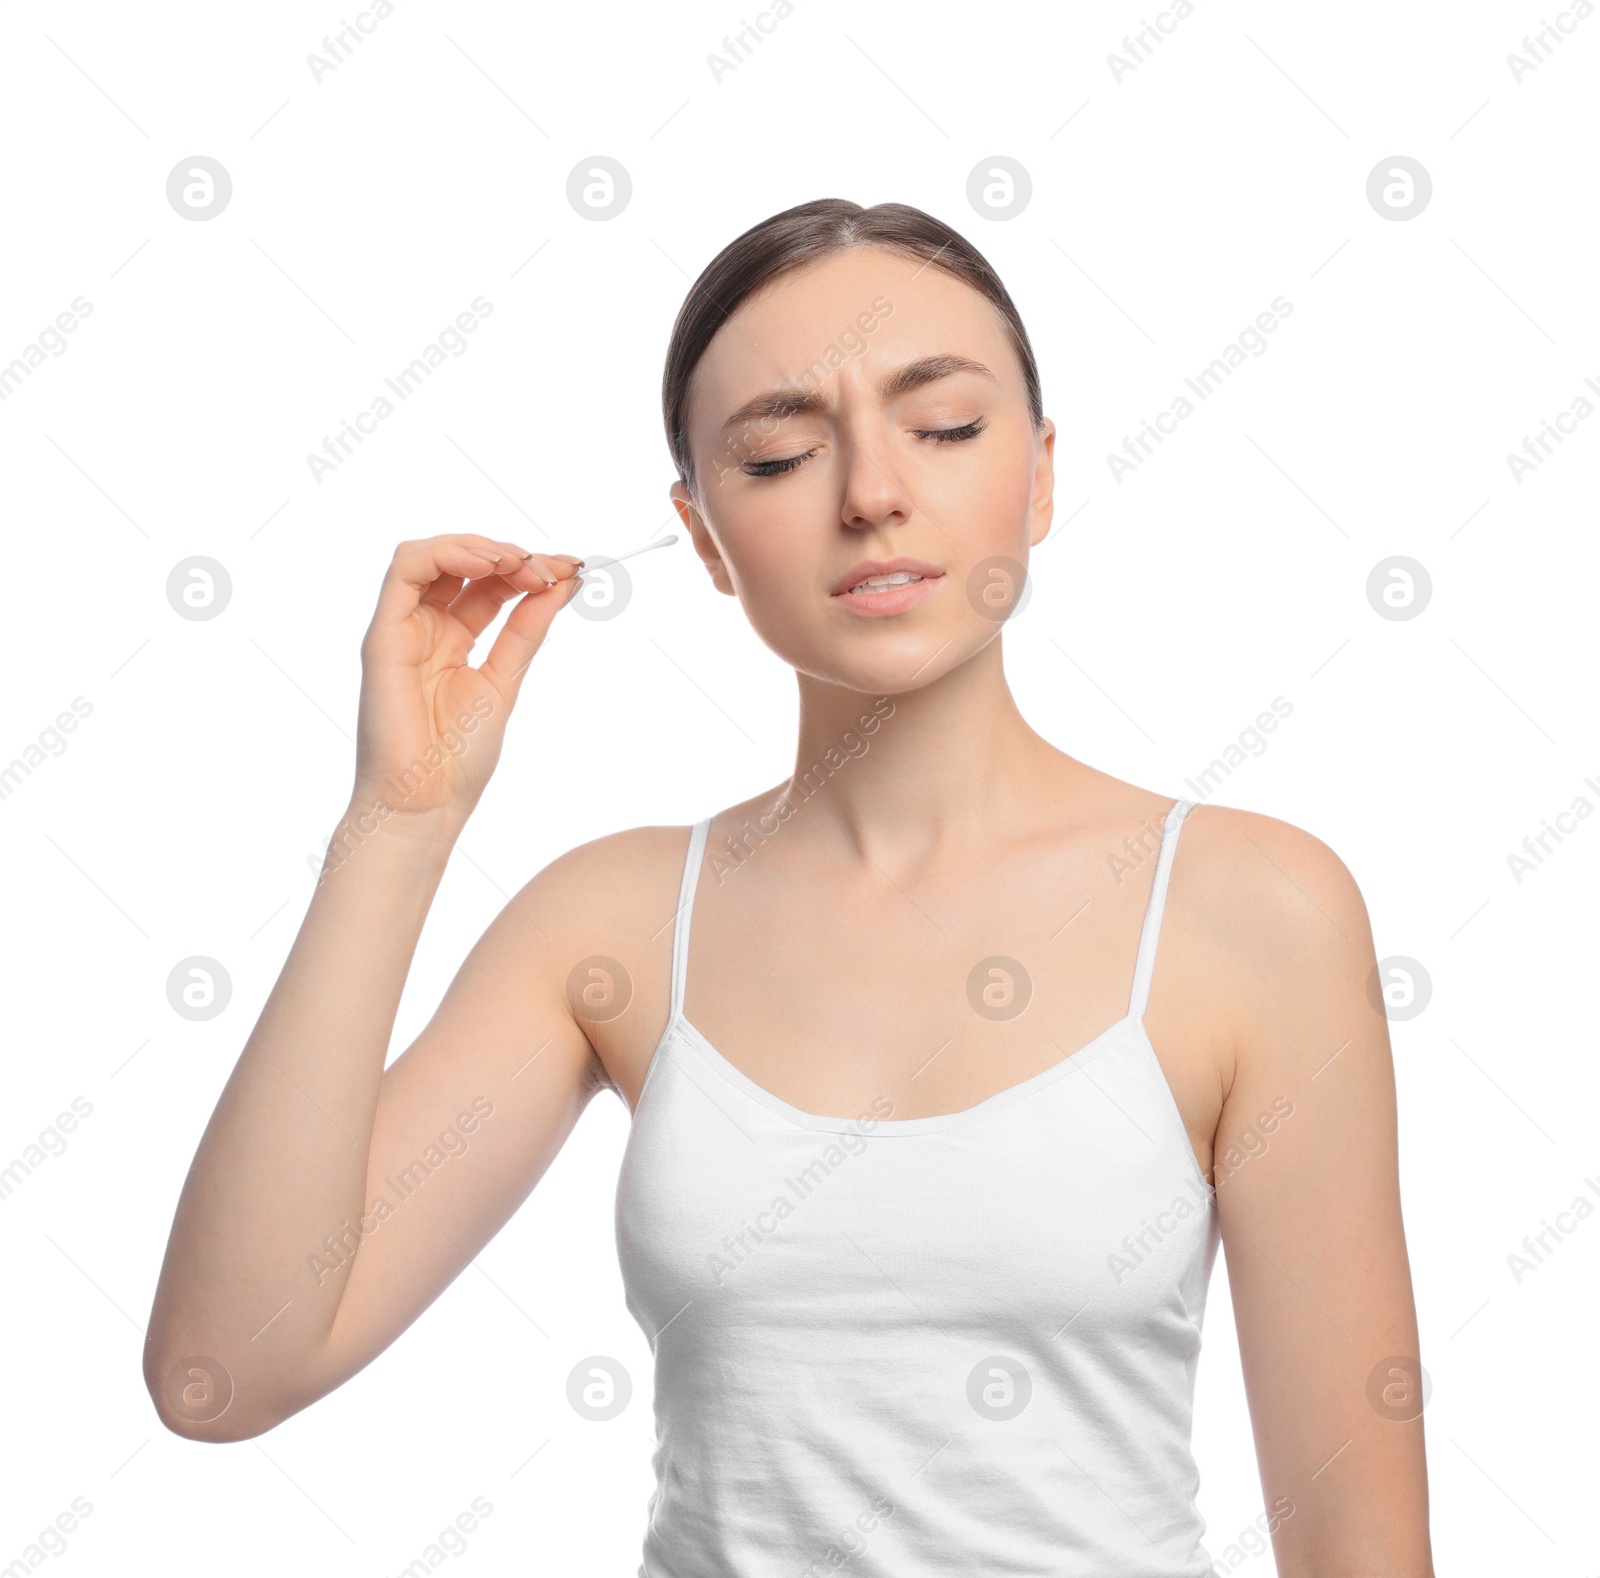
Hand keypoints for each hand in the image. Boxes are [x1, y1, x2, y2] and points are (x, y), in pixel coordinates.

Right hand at [351, 534, 581, 821]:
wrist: (428, 803)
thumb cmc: (459, 758)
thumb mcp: (507, 680)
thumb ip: (527, 630)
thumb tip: (563, 585)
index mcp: (453, 639)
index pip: (489, 583)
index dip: (530, 568)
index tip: (572, 569)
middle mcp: (424, 628)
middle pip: (462, 564)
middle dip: (512, 556)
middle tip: (552, 568)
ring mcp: (401, 629)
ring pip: (428, 555)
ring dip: (479, 548)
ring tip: (520, 564)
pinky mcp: (383, 636)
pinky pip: (403, 573)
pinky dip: (446, 555)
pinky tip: (487, 566)